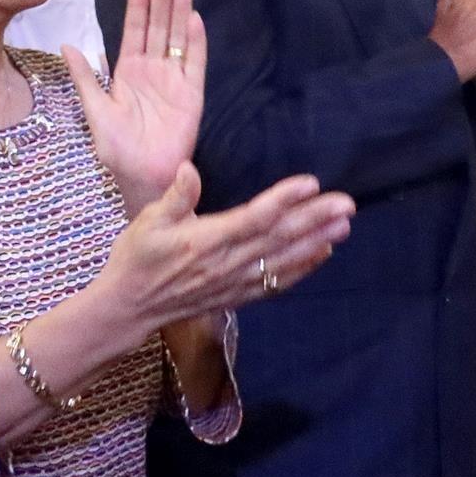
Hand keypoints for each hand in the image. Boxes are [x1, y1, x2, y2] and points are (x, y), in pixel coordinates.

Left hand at [68, 0, 203, 213]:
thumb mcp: (95, 109)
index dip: (138, 6)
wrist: (141, 177)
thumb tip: (66, 44)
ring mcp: (174, 81)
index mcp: (128, 72)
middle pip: (159, 28)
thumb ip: (84, 78)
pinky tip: (194, 19)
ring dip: (179, 13)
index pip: (135, 31)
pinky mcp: (192, 95)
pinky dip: (196, 42)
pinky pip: (195, 63)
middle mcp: (153, 71)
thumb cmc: (117, 148)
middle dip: (161, 1)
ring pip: (178, 39)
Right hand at [95, 162, 353, 339]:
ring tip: (344, 225)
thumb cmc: (136, 259)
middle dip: (314, 219)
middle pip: (278, 238)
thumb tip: (190, 169)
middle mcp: (226, 263)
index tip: (311, 183)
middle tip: (345, 203)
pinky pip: (276, 283)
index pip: (254, 217)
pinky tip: (322, 255)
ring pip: (283, 260)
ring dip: (316, 242)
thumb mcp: (147, 221)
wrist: (130, 307)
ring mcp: (234, 282)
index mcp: (205, 240)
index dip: (284, 200)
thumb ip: (174, 196)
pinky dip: (301, 269)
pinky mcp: (237, 296)